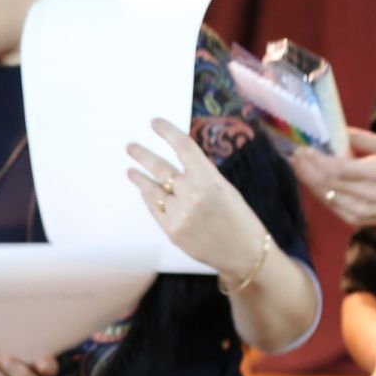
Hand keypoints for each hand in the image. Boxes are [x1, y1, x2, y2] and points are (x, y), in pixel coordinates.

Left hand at [127, 118, 265, 276]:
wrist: (244, 252)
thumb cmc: (238, 217)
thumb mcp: (224, 188)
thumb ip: (200, 175)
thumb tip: (176, 161)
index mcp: (210, 178)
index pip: (183, 146)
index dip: (166, 131)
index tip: (154, 123)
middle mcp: (192, 194)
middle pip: (160, 167)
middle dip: (142, 155)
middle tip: (130, 146)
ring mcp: (180, 214)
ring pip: (152, 190)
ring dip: (139, 178)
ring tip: (130, 170)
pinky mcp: (172, 232)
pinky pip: (154, 209)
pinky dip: (148, 198)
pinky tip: (144, 191)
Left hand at [291, 130, 375, 234]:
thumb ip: (364, 139)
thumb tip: (339, 130)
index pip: (340, 168)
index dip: (318, 160)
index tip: (304, 148)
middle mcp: (367, 193)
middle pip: (327, 182)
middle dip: (307, 168)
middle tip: (294, 154)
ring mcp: (358, 210)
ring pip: (324, 194)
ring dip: (307, 179)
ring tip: (297, 164)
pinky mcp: (353, 219)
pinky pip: (328, 203)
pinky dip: (316, 190)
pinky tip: (309, 178)